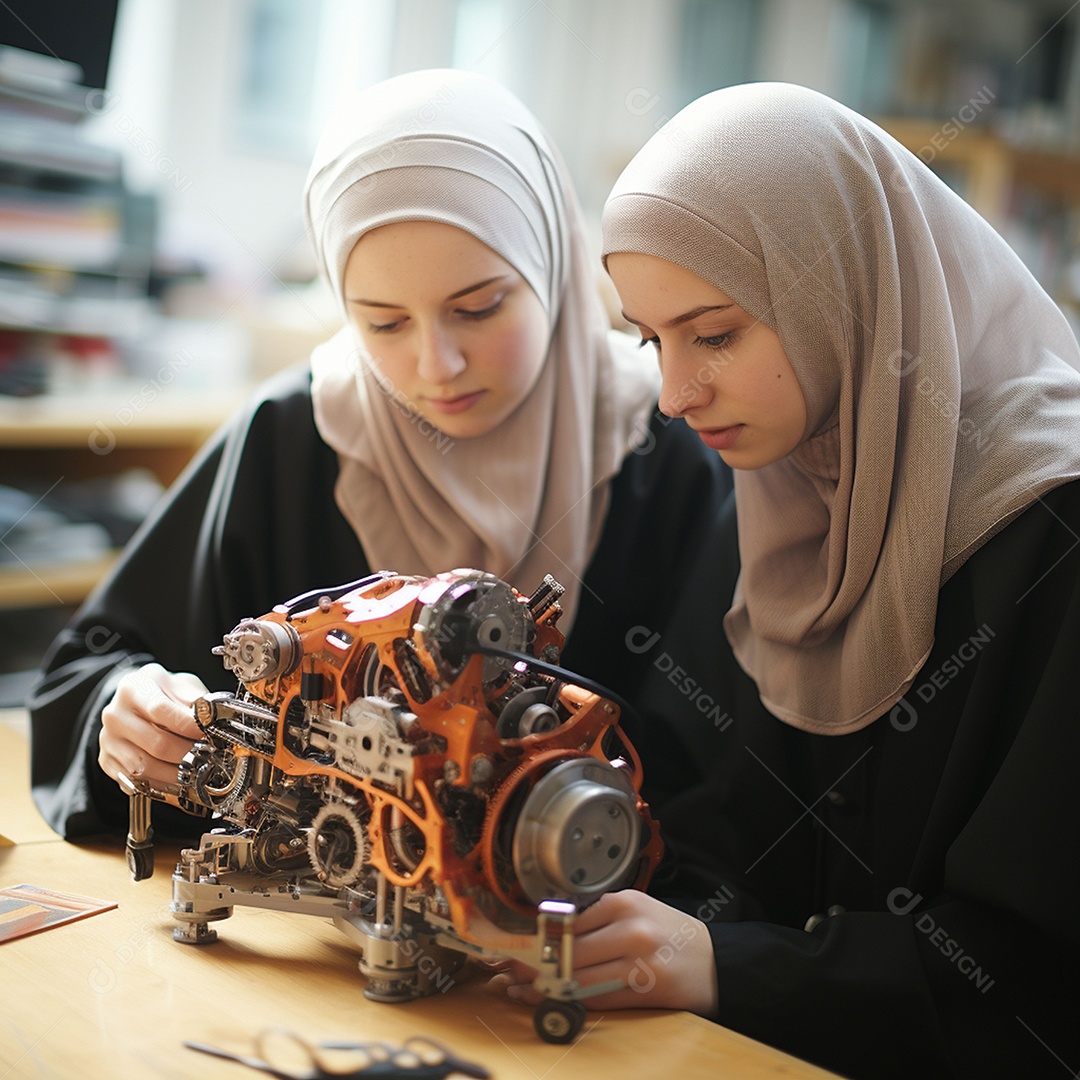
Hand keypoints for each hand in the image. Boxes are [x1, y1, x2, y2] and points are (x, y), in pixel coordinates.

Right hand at [99, 663, 206, 787]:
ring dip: (177, 773)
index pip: (161, 710)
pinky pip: (136, 781)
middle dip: (189, 753)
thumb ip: (196, 699)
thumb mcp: (181, 685)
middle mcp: (115, 714)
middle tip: (209, 755)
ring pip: (145, 767)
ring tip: (197, 769)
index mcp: (133, 688)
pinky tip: (177, 777)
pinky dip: (160, 784)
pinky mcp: (107, 761)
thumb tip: (213, 718)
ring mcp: (108, 740)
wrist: (136, 704)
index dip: (188, 725)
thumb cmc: (163, 694)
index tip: (208, 732)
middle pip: (157, 743)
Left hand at [486, 891, 718, 1016]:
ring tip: (517, 989)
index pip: (567, 920)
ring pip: (578, 976)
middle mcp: (630, 928)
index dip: (534, 935)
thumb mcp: (636, 910)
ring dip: (542, 986)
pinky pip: (597, 998)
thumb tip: (547, 931)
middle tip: (504, 970)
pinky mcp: (645, 990)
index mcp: (623, 902)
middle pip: (568, 949)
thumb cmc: (669, 934)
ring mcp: (638, 961)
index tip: (510, 944)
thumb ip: (598, 918)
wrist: (716, 962)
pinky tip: (548, 1001)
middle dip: (532, 963)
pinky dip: (568, 1001)